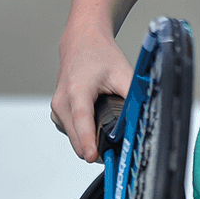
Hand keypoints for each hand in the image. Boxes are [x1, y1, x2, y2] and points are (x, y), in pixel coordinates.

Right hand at [51, 26, 132, 161]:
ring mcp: (56, 108)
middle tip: (116, 154)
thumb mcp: (122, 72)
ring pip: (72, 137)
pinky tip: (97, 127)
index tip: (91, 157)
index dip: (87, 140)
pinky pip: (70, 131)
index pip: (82, 120)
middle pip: (76, 136)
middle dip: (93, 148)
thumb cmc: (100, 55)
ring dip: (87, 142)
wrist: (80, 41)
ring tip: (108, 138)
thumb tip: (143, 115)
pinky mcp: (57, 112)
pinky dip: (82, 134)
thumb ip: (132, 94)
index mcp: (77, 90)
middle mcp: (62, 101)